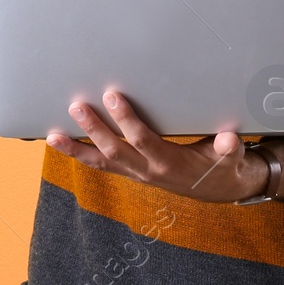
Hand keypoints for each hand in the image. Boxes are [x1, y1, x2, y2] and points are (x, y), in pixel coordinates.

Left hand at [48, 90, 277, 203]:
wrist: (217, 189)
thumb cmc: (222, 165)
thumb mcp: (231, 157)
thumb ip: (229, 148)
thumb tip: (228, 139)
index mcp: (169, 163)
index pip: (142, 139)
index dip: (126, 120)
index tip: (112, 95)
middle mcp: (148, 171)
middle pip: (114, 151)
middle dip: (93, 129)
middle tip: (76, 106)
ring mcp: (136, 174)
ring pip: (101, 162)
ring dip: (76, 149)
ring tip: (52, 136)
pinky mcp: (131, 172)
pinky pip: (101, 165)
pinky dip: (80, 155)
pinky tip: (62, 142)